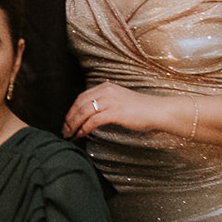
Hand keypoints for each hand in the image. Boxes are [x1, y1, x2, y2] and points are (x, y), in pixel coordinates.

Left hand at [62, 83, 176, 140]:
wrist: (158, 111)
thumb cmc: (141, 109)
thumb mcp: (119, 100)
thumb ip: (105, 104)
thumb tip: (90, 116)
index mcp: (105, 87)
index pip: (81, 97)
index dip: (72, 109)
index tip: (67, 120)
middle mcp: (106, 91)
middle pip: (79, 104)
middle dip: (69, 118)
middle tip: (64, 130)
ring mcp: (110, 101)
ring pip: (84, 112)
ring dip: (74, 125)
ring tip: (69, 134)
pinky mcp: (114, 112)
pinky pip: (93, 121)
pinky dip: (84, 128)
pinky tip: (81, 134)